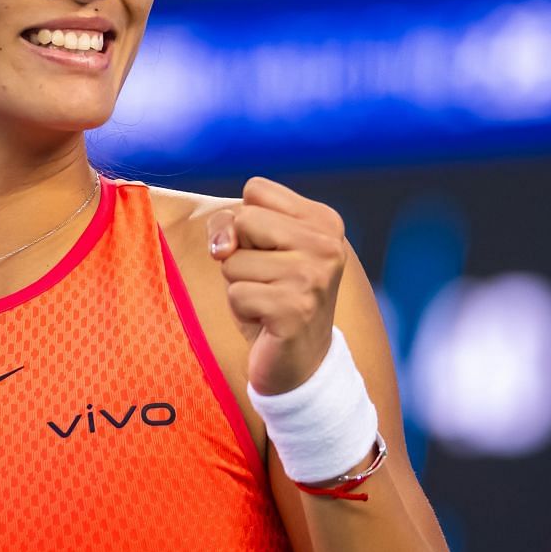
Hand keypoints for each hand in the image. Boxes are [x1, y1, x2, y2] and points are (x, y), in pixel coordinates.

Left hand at [205, 177, 348, 396]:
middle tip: (267, 281)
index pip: (256, 188)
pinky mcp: (296, 308)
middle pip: (244, 218)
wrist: (301, 363)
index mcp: (324, 220)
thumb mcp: (250, 249)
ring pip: (234, 260)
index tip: (267, 252)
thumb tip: (222, 247)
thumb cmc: (271, 298)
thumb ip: (230, 225)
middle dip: (240, 254)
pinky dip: (241, 310)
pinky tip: (267, 321)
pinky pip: (236, 293)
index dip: (244, 222)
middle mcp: (327, 244)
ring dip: (239, 285)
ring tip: (268, 302)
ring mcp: (314, 276)